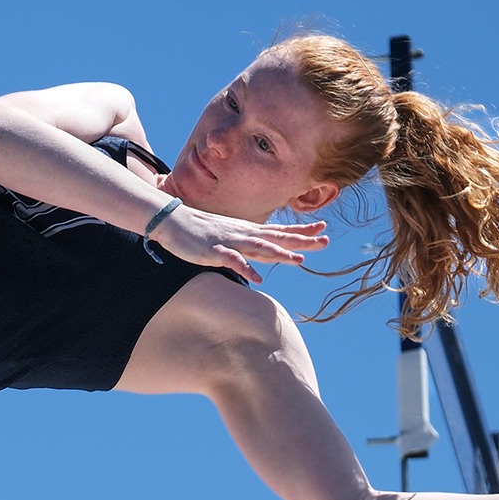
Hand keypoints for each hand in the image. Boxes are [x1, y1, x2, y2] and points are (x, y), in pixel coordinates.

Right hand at [147, 206, 329, 284]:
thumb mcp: (229, 236)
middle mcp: (244, 234)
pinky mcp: (214, 250)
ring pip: (259, 248)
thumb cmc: (200, 230)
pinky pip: (233, 261)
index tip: (322, 230)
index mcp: (248, 231)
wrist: (173, 221)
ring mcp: (230, 241)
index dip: (301, 231)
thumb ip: (247, 246)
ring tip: (298, 260)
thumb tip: (264, 255)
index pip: (280, 231)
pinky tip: (257, 278)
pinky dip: (246, 268)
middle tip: (325, 241)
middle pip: (276, 238)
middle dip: (301, 240)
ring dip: (279, 254)